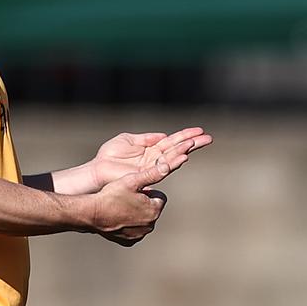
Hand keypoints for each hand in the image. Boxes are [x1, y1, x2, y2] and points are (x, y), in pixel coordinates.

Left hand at [90, 127, 212, 188]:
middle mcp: (155, 158)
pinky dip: (174, 162)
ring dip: (185, 150)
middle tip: (209, 138)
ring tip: (197, 143)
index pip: (172, 140)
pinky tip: (184, 157)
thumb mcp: (128, 140)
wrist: (98, 170)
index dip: (186, 135)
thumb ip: (146, 138)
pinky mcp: (147, 175)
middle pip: (178, 149)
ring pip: (173, 157)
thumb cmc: (109, 156)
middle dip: (193, 143)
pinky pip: (163, 168)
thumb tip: (163, 135)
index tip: (200, 130)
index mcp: (151, 148)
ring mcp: (152, 167)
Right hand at [90, 161, 169, 246]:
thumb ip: (152, 174)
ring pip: (142, 219)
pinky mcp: (129, 241)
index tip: (135, 190)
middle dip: (143, 202)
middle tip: (127, 197)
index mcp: (154, 210)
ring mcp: (139, 234)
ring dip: (136, 213)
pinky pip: (134, 230)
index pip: (159, 196)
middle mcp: (150, 225)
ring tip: (121, 206)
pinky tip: (118, 217)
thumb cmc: (112, 195)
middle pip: (151, 208)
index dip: (147, 191)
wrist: (92, 213)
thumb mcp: (132, 181)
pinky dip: (129, 224)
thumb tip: (167, 167)